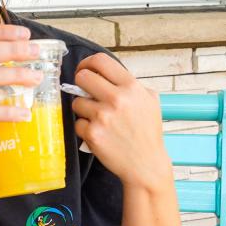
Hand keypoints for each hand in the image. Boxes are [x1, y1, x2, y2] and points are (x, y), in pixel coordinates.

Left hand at [72, 53, 172, 189]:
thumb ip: (130, 84)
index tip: (85, 70)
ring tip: (98, 120)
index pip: (101, 60)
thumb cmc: (147, 133)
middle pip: (82, 77)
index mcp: (131, 87)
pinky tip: (99, 134)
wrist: (146, 164)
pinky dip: (84, 129)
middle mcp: (117, 99)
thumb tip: (106, 74)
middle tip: (84, 93)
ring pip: (76, 102)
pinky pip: (77, 123)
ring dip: (83, 110)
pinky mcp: (93, 134)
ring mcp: (103, 116)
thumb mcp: (150, 101)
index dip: (87, 63)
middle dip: (80, 84)